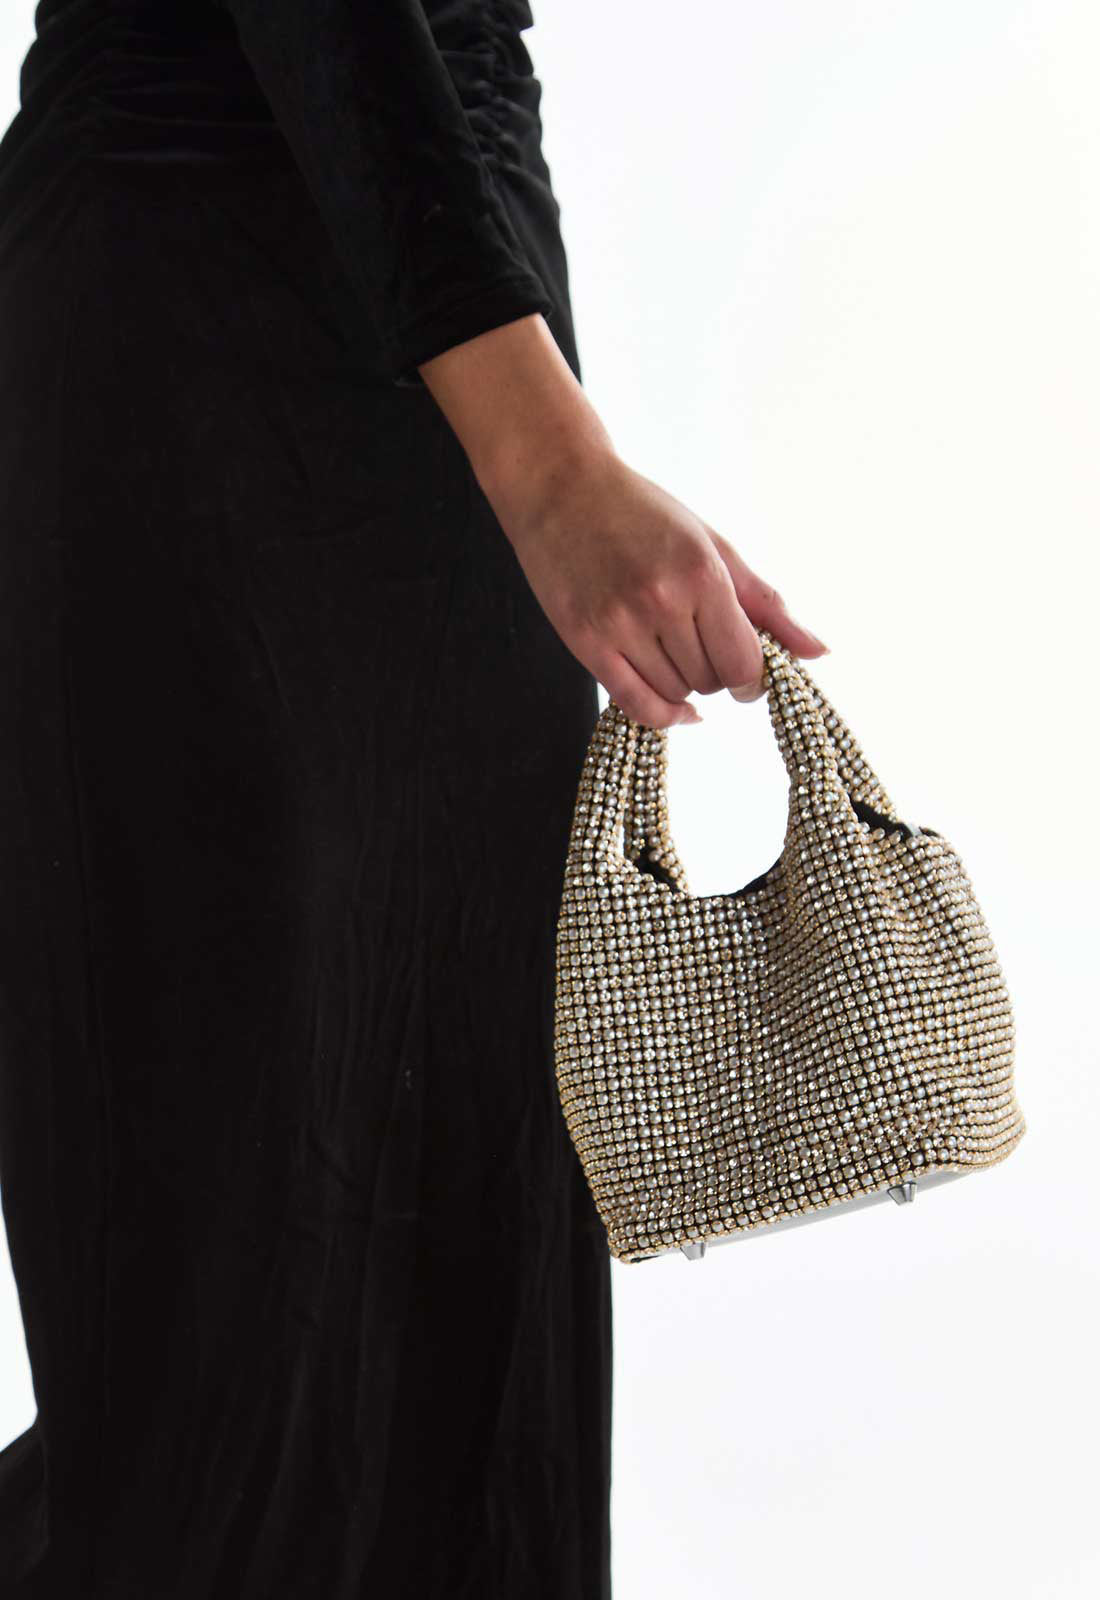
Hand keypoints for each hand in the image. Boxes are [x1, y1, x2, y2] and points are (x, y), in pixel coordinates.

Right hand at [487, 445, 829, 729]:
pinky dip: (663, 714)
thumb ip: (767, 604)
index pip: (744, 663)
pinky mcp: (586, 642)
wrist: (561, 489)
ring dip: (684, 682)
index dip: (754, 678)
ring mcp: (619, 625)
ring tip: (671, 646)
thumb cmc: (644, 512)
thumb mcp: (714, 546)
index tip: (749, 671)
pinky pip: (636, 706)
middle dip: (715, 671)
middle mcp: (661, 602)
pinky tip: (677, 708)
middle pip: (710, 680)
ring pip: (675, 693)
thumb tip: (819, 652)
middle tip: (700, 641)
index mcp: (701, 574)